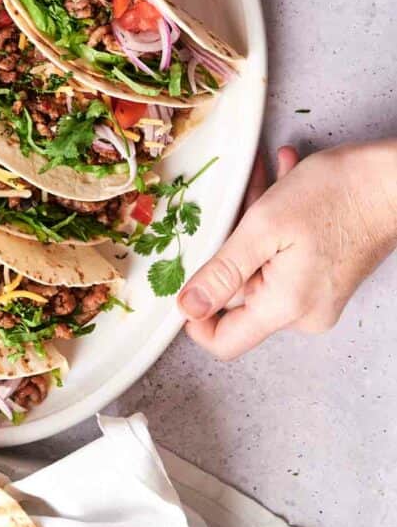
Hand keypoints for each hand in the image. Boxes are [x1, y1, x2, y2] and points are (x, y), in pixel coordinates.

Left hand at [178, 141, 396, 358]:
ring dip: (256, 227)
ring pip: (261, 269)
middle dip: (233, 245)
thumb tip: (187, 308)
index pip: (224, 342)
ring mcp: (317, 297)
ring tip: (270, 184)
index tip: (187, 277)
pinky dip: (277, 229)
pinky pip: (284, 261)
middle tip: (244, 200)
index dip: (196, 316)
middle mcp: (303, 314)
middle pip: (240, 295)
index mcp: (284, 308)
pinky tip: (284, 187)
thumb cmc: (338, 195)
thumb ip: (222, 272)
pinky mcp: (326, 279)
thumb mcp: (263, 227)